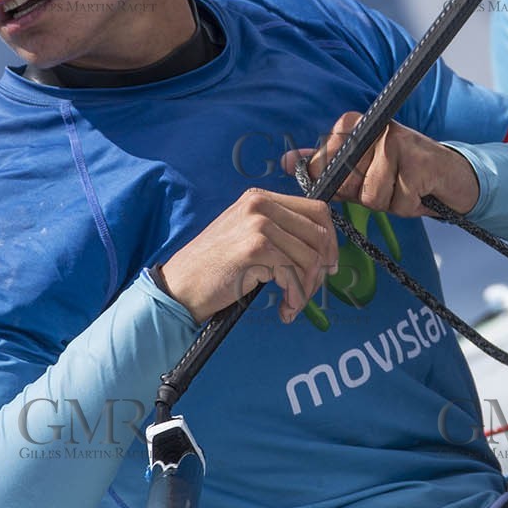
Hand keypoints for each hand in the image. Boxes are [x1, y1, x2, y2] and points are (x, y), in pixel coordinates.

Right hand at [159, 188, 338, 323]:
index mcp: (260, 198)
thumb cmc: (213, 269)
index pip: (316, 209)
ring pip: (310, 257)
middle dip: (321, 268)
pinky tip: (284, 309)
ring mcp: (258, 225)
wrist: (178, 288)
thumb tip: (322, 247)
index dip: (329, 239)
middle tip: (310, 290)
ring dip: (307, 288)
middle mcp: (260, 205)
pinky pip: (295, 275)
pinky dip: (296, 296)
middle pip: (319, 233)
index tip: (329, 264)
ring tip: (292, 304)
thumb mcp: (246, 236)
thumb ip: (278, 232)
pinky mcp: (256, 249)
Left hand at [286, 111, 480, 217]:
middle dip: (368, 195)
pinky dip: (411, 207)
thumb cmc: (403, 174)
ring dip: (392, 203)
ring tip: (407, 187)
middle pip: (348, 184)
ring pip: (373, 197)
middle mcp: (374, 127)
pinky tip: (422, 190)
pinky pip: (399, 203)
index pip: (325, 167)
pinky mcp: (419, 162)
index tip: (366, 176)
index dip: (344, 185)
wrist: (452, 176)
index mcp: (354, 125)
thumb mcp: (361, 169)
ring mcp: (397, 142)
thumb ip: (326, 166)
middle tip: (390, 183)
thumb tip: (288, 163)